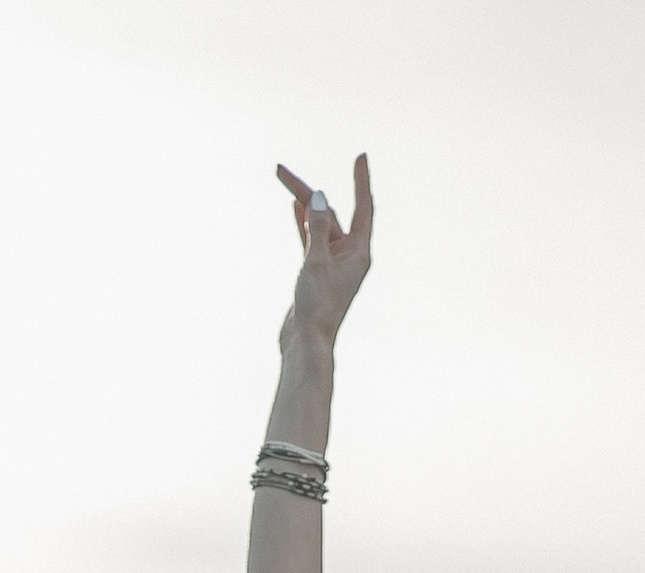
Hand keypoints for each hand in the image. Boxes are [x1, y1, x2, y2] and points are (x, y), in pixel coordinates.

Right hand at [275, 155, 372, 346]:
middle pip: (328, 213)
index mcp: (358, 253)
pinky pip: (309, 239)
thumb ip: (316, 228)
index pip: (363, 208)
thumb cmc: (317, 308)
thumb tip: (317, 196)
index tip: (361, 157)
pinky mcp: (315, 272)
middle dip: (306, 193)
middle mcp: (348, 256)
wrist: (306, 343)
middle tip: (281, 171)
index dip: (361, 181)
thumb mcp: (316, 263)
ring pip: (316, 226)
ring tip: (284, 181)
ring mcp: (331, 263)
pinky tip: (294, 207)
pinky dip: (302, 223)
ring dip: (302, 205)